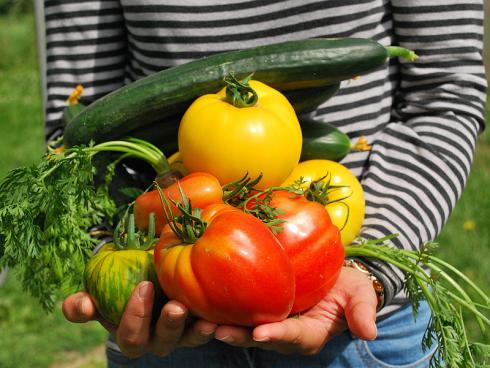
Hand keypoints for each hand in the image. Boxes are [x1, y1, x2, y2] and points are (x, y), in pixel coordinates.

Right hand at [62, 281, 216, 357]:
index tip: (143, 286)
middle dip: (168, 326)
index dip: (134, 316)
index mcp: (131, 334)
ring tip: (206, 320)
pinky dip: (215, 324)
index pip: (130, 335)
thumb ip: (84, 303)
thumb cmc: (122, 285)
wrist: (150, 278)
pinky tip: (221, 314)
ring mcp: (181, 335)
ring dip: (196, 331)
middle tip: (175, 306)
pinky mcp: (201, 325)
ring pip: (188, 339)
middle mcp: (156, 340)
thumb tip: (82, 306)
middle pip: (161, 341)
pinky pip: (209, 329)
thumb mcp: (100, 292)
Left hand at [214, 267, 377, 354]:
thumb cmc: (348, 286)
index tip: (261, 333)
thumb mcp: (360, 296)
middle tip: (218, 331)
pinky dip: (225, 310)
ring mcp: (273, 322)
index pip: (294, 336)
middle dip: (241, 337)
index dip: (278, 335)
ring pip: (247, 329)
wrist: (335, 277)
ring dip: (226, 327)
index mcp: (311, 333)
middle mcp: (288, 334)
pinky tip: (206, 302)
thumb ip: (362, 311)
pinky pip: (243, 312)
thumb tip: (369, 332)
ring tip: (204, 322)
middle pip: (263, 338)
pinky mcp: (261, 309)